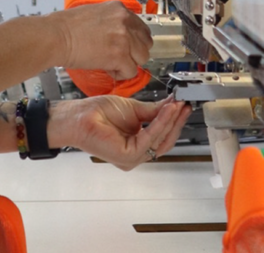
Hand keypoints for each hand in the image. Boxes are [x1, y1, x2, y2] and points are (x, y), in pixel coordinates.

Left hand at [47, 96, 190, 170]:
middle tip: (184, 105)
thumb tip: (170, 106)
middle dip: (176, 122)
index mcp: (137, 144)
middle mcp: (136, 154)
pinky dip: (160, 123)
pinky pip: (150, 139)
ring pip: (159, 140)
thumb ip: (152, 111)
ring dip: (171, 121)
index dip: (174, 121)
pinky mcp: (128, 156)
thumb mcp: (132, 109)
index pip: (162, 136)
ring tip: (178, 105)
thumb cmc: (97, 113)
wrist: (79, 116)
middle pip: (164, 140)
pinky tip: (167, 111)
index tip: (182, 105)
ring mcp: (133, 158)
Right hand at [48, 2, 152, 79]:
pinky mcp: (119, 55)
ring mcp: (124, 37)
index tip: (129, 46)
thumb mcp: (93, 13)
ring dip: (129, 63)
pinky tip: (107, 69)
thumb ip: (111, 21)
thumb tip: (117, 33)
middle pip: (146, 43)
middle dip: (135, 52)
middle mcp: (125, 20)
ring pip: (142, 58)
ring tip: (112, 63)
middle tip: (120, 57)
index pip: (141, 27)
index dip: (135, 40)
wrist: (55, 36)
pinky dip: (120, 74)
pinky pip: (131, 71)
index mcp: (118, 8)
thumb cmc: (65, 26)